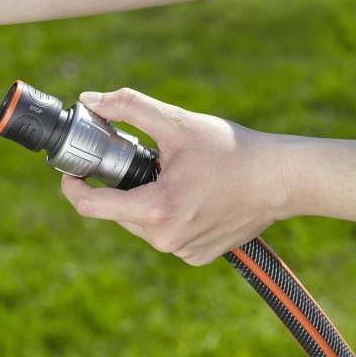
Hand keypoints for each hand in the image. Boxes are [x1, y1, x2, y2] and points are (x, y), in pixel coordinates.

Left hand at [59, 88, 290, 264]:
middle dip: (120, 185)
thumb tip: (89, 100)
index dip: (73, 186)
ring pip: (141, 223)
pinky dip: (167, 213)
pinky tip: (191, 194)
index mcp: (155, 211)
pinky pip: (165, 234)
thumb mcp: (176, 122)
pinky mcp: (198, 256)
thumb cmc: (230, 150)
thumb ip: (128, 107)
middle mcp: (166, 240)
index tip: (74, 168)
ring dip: (144, 199)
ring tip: (173, 175)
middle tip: (142, 160)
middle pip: (117, 211)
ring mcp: (183, 252)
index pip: (90, 207)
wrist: (282, 179)